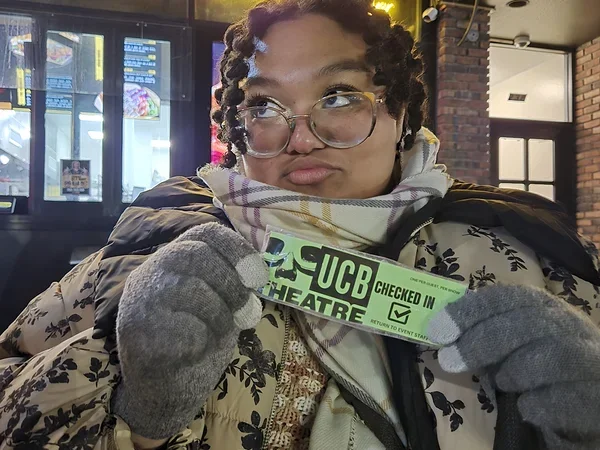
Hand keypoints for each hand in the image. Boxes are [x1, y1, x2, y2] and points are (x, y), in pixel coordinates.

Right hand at [112, 223, 267, 439]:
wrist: (164, 392)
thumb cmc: (197, 341)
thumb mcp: (218, 303)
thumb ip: (231, 283)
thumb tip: (259, 273)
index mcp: (170, 262)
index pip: (203, 233)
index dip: (236, 248)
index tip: (259, 276)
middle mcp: (149, 275)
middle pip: (195, 255)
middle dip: (231, 284)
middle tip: (247, 312)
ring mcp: (139, 304)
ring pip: (190, 289)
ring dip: (220, 314)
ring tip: (223, 332)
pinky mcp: (138, 336)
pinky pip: (182, 328)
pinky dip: (203, 339)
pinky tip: (198, 350)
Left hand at [427, 283, 599, 449]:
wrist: (575, 402)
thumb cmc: (533, 369)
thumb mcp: (505, 346)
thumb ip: (478, 335)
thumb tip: (439, 331)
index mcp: (544, 307)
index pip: (508, 297)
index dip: (470, 310)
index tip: (437, 329)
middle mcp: (571, 326)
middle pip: (528, 322)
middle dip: (481, 341)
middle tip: (448, 360)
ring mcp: (589, 359)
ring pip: (553, 355)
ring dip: (515, 371)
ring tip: (504, 382)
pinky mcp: (596, 396)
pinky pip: (567, 398)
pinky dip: (538, 404)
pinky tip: (525, 407)